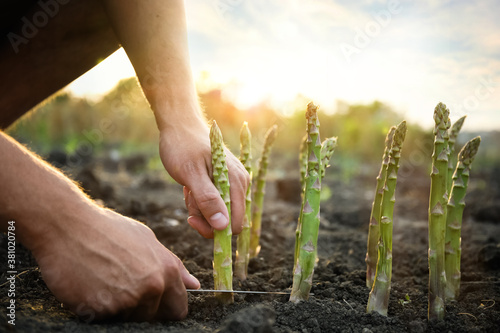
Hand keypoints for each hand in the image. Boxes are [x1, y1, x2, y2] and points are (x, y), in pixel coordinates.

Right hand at [32, 206, 199, 321]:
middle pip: (152, 317)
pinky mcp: (101, 310)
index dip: (166, 308)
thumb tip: (193, 285)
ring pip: (128, 319)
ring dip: (118, 308)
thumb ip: (173, 265)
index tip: (154, 303)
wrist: (67, 225)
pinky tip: (90, 285)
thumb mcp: (146, 239)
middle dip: (141, 308)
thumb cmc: (107, 229)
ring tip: (104, 281)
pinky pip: (104, 319)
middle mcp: (151, 288)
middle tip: (121, 286)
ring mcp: (126, 301)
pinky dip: (97, 308)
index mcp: (166, 271)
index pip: (178, 309)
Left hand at [159, 120, 249, 237]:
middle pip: (226, 221)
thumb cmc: (183, 147)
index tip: (191, 218)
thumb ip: (207, 199)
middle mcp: (240, 184)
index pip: (235, 224)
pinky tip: (191, 187)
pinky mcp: (225, 184)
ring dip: (199, 208)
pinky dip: (199, 201)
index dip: (213, 228)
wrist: (179, 126)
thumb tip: (222, 226)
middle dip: (204, 217)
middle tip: (188, 198)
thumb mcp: (191, 174)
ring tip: (188, 188)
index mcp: (237, 182)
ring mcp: (233, 183)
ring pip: (218, 214)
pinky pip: (214, 204)